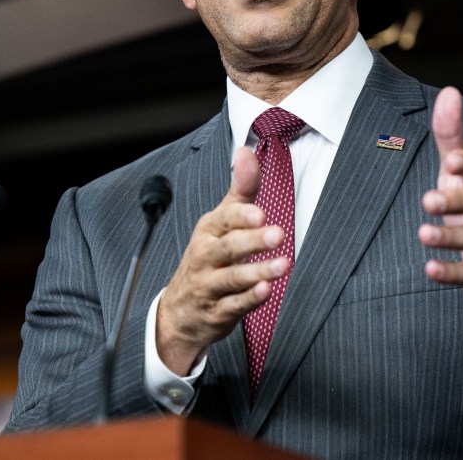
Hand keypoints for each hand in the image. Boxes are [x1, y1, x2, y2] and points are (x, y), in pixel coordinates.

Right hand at [156, 146, 288, 374]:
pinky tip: (266, 292)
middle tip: (278, 234)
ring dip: (257, 271)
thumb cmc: (208, 258)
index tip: (260, 214)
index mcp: (208, 231)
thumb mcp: (221, 221)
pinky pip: (232, 306)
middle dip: (252, 241)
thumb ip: (240, 189)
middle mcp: (205, 256)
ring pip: (231, 278)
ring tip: (282, 265)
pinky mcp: (217, 312)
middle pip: (227, 248)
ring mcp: (209, 285)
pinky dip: (248, 300)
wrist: (180, 311)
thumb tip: (247, 150)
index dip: (241, 216)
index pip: (223, 220)